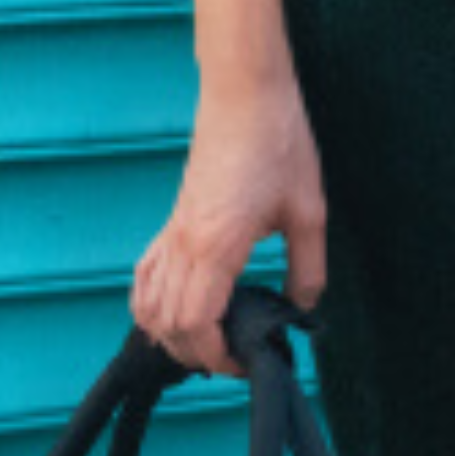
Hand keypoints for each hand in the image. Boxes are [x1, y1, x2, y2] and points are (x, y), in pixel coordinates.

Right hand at [135, 77, 327, 377]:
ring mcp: (172, 230)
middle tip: (232, 360)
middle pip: (166, 322)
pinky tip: (174, 311)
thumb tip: (302, 309)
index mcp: (216, 246)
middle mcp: (184, 243)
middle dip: (193, 354)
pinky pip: (145, 272)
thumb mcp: (309, 212)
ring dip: (168, 333)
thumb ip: (308, 268)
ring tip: (204, 344)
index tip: (245, 362)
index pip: (196, 324)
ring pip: (147, 301)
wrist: (245, 93)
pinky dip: (151, 302)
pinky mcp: (173, 219)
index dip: (216, 356)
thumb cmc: (279, 144)